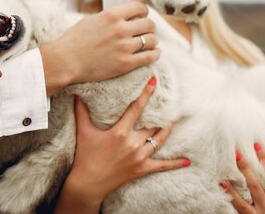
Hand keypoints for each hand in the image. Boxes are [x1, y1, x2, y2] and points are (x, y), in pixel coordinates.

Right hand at [41, 1, 159, 95]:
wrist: (65, 61)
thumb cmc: (73, 40)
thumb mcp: (91, 20)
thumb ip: (109, 17)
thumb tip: (122, 15)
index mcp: (111, 15)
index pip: (139, 7)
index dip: (143, 11)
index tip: (141, 16)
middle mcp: (120, 29)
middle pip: (149, 24)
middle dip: (149, 27)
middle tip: (145, 31)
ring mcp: (124, 47)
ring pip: (152, 40)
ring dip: (152, 41)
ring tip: (149, 43)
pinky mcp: (125, 64)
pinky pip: (150, 56)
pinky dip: (155, 54)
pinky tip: (153, 53)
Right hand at [54, 78, 189, 213]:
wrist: (88, 183)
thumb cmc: (85, 156)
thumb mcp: (83, 131)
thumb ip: (81, 111)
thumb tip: (76, 93)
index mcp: (120, 132)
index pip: (136, 108)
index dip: (146, 94)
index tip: (154, 82)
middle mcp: (133, 143)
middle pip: (152, 123)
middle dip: (160, 111)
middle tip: (168, 100)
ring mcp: (140, 156)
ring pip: (160, 139)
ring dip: (167, 129)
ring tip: (173, 119)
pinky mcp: (143, 169)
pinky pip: (162, 165)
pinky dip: (176, 163)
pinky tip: (187, 160)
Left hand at [221, 144, 264, 213]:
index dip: (264, 160)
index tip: (256, 146)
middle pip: (253, 184)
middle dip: (244, 168)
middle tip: (237, 153)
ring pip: (241, 199)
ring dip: (231, 187)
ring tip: (222, 175)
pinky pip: (237, 209)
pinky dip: (229, 199)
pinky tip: (222, 190)